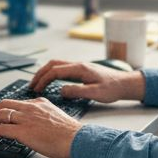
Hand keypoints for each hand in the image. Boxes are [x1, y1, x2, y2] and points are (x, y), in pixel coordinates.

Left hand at [0, 98, 82, 157]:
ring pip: (0, 115)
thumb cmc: (71, 134)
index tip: (2, 112)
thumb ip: (44, 118)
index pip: (18, 102)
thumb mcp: (56, 118)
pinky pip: (0, 129)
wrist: (76, 140)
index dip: (7, 108)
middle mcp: (31, 108)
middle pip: (5, 104)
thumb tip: (37, 126)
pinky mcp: (22, 131)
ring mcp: (26, 119)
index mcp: (40, 103)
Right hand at [28, 59, 145, 103]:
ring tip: (38, 83)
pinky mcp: (82, 70)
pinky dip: (52, 73)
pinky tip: (51, 82)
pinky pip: (62, 69)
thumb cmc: (113, 88)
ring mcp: (80, 66)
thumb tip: (61, 90)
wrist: (125, 83)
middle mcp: (78, 65)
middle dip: (40, 74)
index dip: (43, 79)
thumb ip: (77, 91)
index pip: (55, 71)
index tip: (36, 89)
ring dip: (45, 73)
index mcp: (80, 69)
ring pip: (57, 65)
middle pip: (52, 64)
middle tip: (32, 85)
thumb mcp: (95, 93)